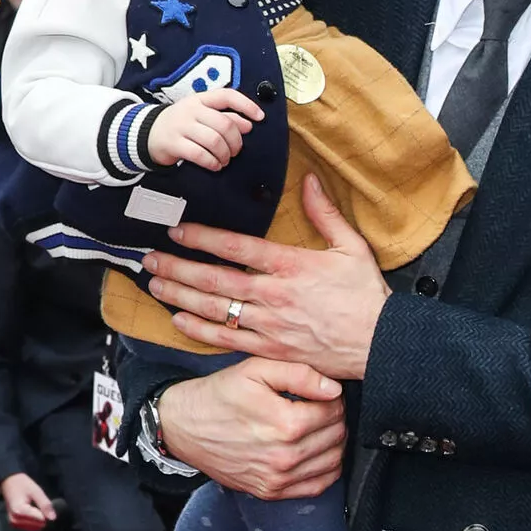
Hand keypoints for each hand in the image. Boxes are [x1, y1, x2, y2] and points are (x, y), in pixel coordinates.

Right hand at [0, 472, 54, 530]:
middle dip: (43, 517)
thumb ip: (45, 505)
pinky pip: (29, 527)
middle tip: (40, 505)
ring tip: (35, 508)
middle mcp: (15, 520)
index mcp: (20, 511)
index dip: (47, 513)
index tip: (45, 504)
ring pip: (34, 528)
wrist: (8, 483)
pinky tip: (32, 512)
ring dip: (38, 520)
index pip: (41, 520)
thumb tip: (53, 518)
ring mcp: (13, 523)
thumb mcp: (36, 492)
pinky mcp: (14, 524)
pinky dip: (33, 521)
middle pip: (38, 525)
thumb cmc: (23, 485)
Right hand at [145, 89, 264, 170]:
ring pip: (214, 140)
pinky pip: (199, 154)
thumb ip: (225, 117)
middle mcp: (191, 110)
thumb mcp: (202, 115)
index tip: (259, 118)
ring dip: (225, 154)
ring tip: (224, 160)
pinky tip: (215, 165)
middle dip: (236, 141)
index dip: (246, 106)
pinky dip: (212, 162)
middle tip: (235, 151)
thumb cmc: (182, 124)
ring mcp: (181, 126)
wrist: (148, 133)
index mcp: (201, 99)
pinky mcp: (174, 143)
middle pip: (225, 124)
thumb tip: (248, 124)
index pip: (227, 96)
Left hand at [145, 175, 389, 380]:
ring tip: (155, 285)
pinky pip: (227, 339)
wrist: (379, 344)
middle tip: (150, 258)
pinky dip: (200, 330)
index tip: (178, 228)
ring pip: (214, 309)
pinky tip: (179, 320)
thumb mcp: (352, 248)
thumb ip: (326, 214)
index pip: (237, 247)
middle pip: (214, 279)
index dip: (202, 237)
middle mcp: (273, 295)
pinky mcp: (270, 349)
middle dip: (177, 267)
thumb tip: (309, 181)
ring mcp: (269, 324)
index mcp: (291, 266)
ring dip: (180, 296)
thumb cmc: (367, 296)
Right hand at [159, 355, 345, 499]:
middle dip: (334, 418)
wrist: (182, 426)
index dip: (332, 397)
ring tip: (316, 428)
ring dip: (332, 442)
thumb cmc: (219, 395)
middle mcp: (285, 456)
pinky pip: (318, 486)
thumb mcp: (256, 370)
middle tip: (318, 408)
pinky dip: (325, 469)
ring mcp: (278, 478)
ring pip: (333, 461)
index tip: (320, 393)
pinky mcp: (270, 492)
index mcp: (286, 424)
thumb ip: (300, 374)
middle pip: (337, 436)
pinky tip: (315, 452)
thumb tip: (334, 388)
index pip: (335, 410)